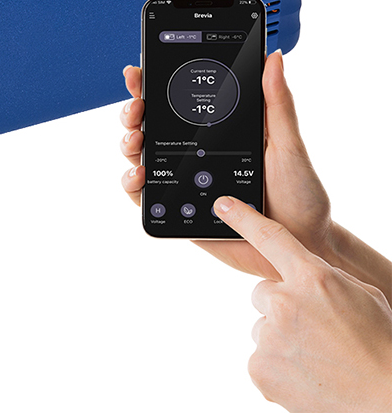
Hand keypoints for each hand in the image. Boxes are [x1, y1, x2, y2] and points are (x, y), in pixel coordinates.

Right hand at [120, 51, 334, 279]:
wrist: (303, 244)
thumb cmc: (299, 194)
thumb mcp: (288, 143)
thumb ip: (276, 101)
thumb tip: (272, 57)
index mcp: (216, 129)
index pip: (176, 100)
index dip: (151, 84)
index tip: (139, 73)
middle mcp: (193, 151)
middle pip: (149, 123)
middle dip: (133, 110)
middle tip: (137, 108)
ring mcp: (183, 179)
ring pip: (141, 155)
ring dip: (129, 143)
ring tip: (137, 140)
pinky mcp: (178, 209)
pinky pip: (145, 196)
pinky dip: (132, 184)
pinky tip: (138, 175)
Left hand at [215, 196, 391, 412]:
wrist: (387, 399)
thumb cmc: (380, 345)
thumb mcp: (361, 296)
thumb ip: (323, 277)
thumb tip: (299, 272)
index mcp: (312, 278)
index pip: (269, 237)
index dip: (242, 217)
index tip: (223, 205)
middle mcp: (284, 302)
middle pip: (264, 293)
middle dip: (283, 308)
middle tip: (314, 331)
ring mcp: (269, 336)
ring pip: (263, 327)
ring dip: (281, 338)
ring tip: (316, 357)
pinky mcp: (260, 368)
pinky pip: (260, 357)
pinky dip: (277, 367)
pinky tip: (305, 375)